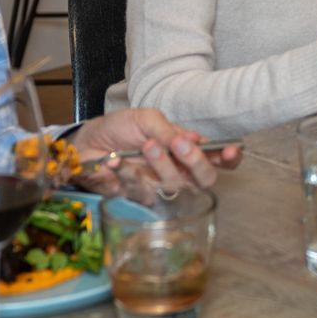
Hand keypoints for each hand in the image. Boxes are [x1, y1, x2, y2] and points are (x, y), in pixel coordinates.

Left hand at [72, 108, 241, 201]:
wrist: (86, 143)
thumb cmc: (120, 128)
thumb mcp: (146, 118)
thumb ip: (170, 130)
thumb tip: (195, 140)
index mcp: (186, 147)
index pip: (218, 157)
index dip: (230, 157)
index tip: (229, 152)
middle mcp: (178, 169)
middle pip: (205, 178)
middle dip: (195, 162)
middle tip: (178, 145)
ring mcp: (159, 186)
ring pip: (175, 185)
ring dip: (161, 163)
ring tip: (146, 145)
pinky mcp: (138, 198)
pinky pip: (142, 191)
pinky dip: (129, 172)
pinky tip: (117, 160)